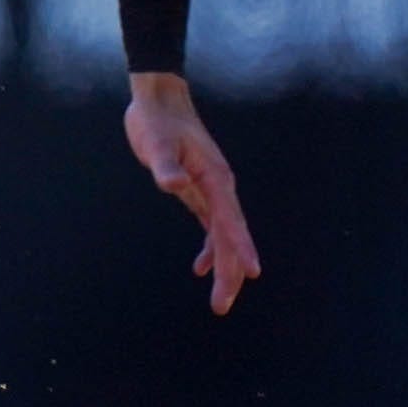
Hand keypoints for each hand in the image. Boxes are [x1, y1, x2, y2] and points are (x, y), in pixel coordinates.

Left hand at [124, 74, 259, 314]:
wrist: (158, 100)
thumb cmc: (156, 120)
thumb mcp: (155, 142)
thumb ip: (165, 165)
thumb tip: (174, 183)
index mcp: (215, 177)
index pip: (230, 219)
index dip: (240, 247)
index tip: (251, 272)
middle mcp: (219, 187)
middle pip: (231, 235)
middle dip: (230, 271)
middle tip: (222, 306)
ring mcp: (212, 189)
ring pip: (224, 235)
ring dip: (223, 266)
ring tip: (219, 299)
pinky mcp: (200, 190)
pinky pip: (212, 226)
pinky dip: (209, 248)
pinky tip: (200, 268)